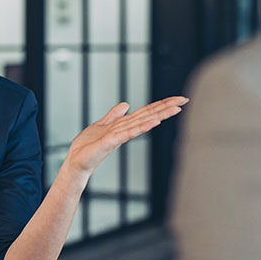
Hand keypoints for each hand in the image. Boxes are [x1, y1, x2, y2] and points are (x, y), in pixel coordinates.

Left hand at [65, 96, 188, 175]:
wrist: (76, 161)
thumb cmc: (88, 147)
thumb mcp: (102, 125)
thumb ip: (114, 115)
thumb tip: (125, 104)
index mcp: (124, 125)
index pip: (146, 112)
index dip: (161, 104)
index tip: (177, 98)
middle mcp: (125, 130)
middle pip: (149, 115)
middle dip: (166, 107)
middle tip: (184, 100)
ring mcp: (119, 136)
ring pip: (143, 123)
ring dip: (160, 115)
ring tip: (175, 108)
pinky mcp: (110, 142)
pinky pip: (128, 133)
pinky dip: (141, 127)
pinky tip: (153, 122)